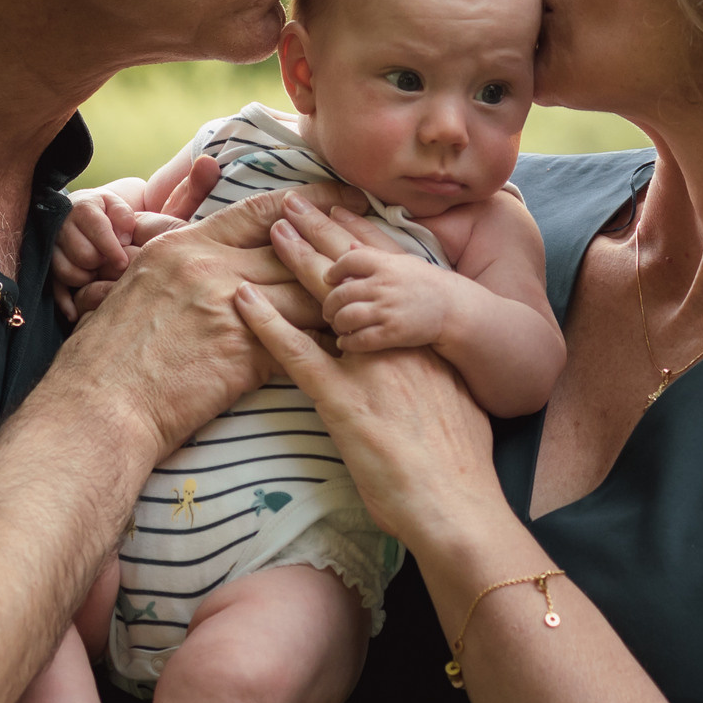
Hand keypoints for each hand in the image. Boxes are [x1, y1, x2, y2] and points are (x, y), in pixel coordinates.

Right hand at [49, 181, 359, 454]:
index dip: (309, 202)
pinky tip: (355, 348)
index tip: (341, 199)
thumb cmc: (109, 355)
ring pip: (307, 295)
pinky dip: (330, 345)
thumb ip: (182, 264)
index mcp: (183, 245)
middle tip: (381, 246)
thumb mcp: (138, 286)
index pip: (262, 210)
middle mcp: (209, 268)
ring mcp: (227, 309)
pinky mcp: (243, 354)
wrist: (100, 407)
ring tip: (377, 303)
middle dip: (341, 250)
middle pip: (295, 251)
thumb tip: (210, 255)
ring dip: (343, 302)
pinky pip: (303, 342)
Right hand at [50, 159, 220, 323]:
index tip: (126, 248)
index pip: (91, 217)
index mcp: (94, 204)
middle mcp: (71, 222)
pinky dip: (66, 301)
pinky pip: (53, 287)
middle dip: (101, 261)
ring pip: (66, 268)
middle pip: (79, 248)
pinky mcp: (52, 270)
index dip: (111, 239)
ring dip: (86, 278)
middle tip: (120, 267)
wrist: (120, 241)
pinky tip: (78, 312)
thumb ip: (190, 189)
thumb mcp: (167, 207)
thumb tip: (210, 164)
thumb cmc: (150, 228)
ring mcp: (59, 247)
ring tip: (105, 280)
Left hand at [237, 197, 501, 546]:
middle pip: (355, 274)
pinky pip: (296, 354)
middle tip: (295, 200)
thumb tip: (424, 366)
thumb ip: (434, 373)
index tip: (341, 206)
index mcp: (426, 339)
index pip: (391, 272)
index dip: (362, 236)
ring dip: (293, 260)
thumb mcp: (457, 401)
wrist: (456, 503)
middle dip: (322, 232)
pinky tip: (243, 300)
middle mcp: (399, 342)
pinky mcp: (343, 402)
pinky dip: (266, 323)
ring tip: (271, 228)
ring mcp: (371, 368)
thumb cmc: (459, 463)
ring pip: (324, 301)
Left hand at [318, 229, 458, 352]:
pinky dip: (348, 342)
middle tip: (328, 311)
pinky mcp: (393, 333)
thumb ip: (374, 254)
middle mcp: (384, 286)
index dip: (334, 270)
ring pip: (347, 317)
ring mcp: (388, 310)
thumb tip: (349, 244)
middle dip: (330, 304)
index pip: (349, 260)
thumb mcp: (402, 262)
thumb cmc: (427, 283)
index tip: (329, 278)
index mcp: (386, 265)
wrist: (454, 309)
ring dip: (337, 323)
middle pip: (341, 293)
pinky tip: (347, 342)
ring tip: (338, 326)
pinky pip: (360, 339)